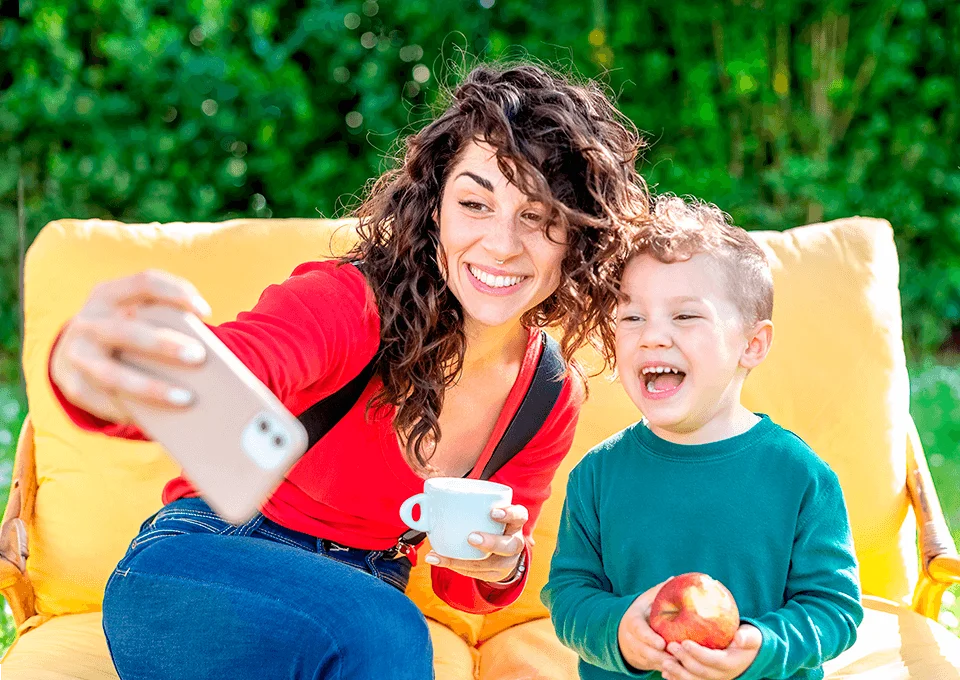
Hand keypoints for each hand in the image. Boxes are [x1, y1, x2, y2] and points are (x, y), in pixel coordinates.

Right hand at [50, 270, 212, 423]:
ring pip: (112, 375)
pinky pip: (104, 402)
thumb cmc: (127, 333)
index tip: (206, 312)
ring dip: (151, 388)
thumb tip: (212, 358)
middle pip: (128, 331)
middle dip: (163, 344)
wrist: (75, 353)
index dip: (176, 293)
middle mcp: (88, 321)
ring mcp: (76, 354)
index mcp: (108, 294)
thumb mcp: (136, 317)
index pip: (145, 282)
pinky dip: (132, 410)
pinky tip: (160, 420)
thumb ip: (163, 324)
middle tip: (199, 356)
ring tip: (187, 399)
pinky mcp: (73, 386)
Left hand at [423, 504, 527, 582]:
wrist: (501, 548)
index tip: (493, 512)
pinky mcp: (494, 575)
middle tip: (471, 537)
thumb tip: (424, 497)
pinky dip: (455, 566)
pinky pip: (476, 574)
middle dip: (491, 542)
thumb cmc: (487, 522)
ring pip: (493, 565)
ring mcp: (507, 561)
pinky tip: (437, 559)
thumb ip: (464, 501)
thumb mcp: (484, 510)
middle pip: (510, 545)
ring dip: (467, 561)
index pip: (520, 515)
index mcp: (514, 521)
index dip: (509, 514)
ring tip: (443, 556)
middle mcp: (515, 542)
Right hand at [617, 581, 672, 671]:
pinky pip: (655, 669)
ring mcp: (637, 654)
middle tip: (678, 658)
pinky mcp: (644, 663)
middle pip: (645, 651)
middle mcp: (632, 640)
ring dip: (666, 666)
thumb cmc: (640, 614)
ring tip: (682, 666)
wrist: (623, 633)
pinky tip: (680, 672)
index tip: (662, 643)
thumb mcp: (644, 601)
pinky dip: (666, 672)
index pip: (638, 631)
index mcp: (632, 622)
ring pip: (651, 663)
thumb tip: (675, 578)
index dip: (649, 638)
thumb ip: (658, 591)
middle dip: (661, 656)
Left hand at [661, 625, 761, 679]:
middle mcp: (721, 675)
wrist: (748, 655)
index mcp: (730, 663)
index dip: (698, 653)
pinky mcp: (705, 679)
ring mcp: (713, 679)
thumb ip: (747, 638)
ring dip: (678, 673)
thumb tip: (740, 638)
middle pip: (701, 671)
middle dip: (684, 660)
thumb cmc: (747, 640)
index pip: (713, 660)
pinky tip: (665, 673)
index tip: (685, 642)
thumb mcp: (752, 637)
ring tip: (664, 663)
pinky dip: (677, 679)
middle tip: (670, 646)